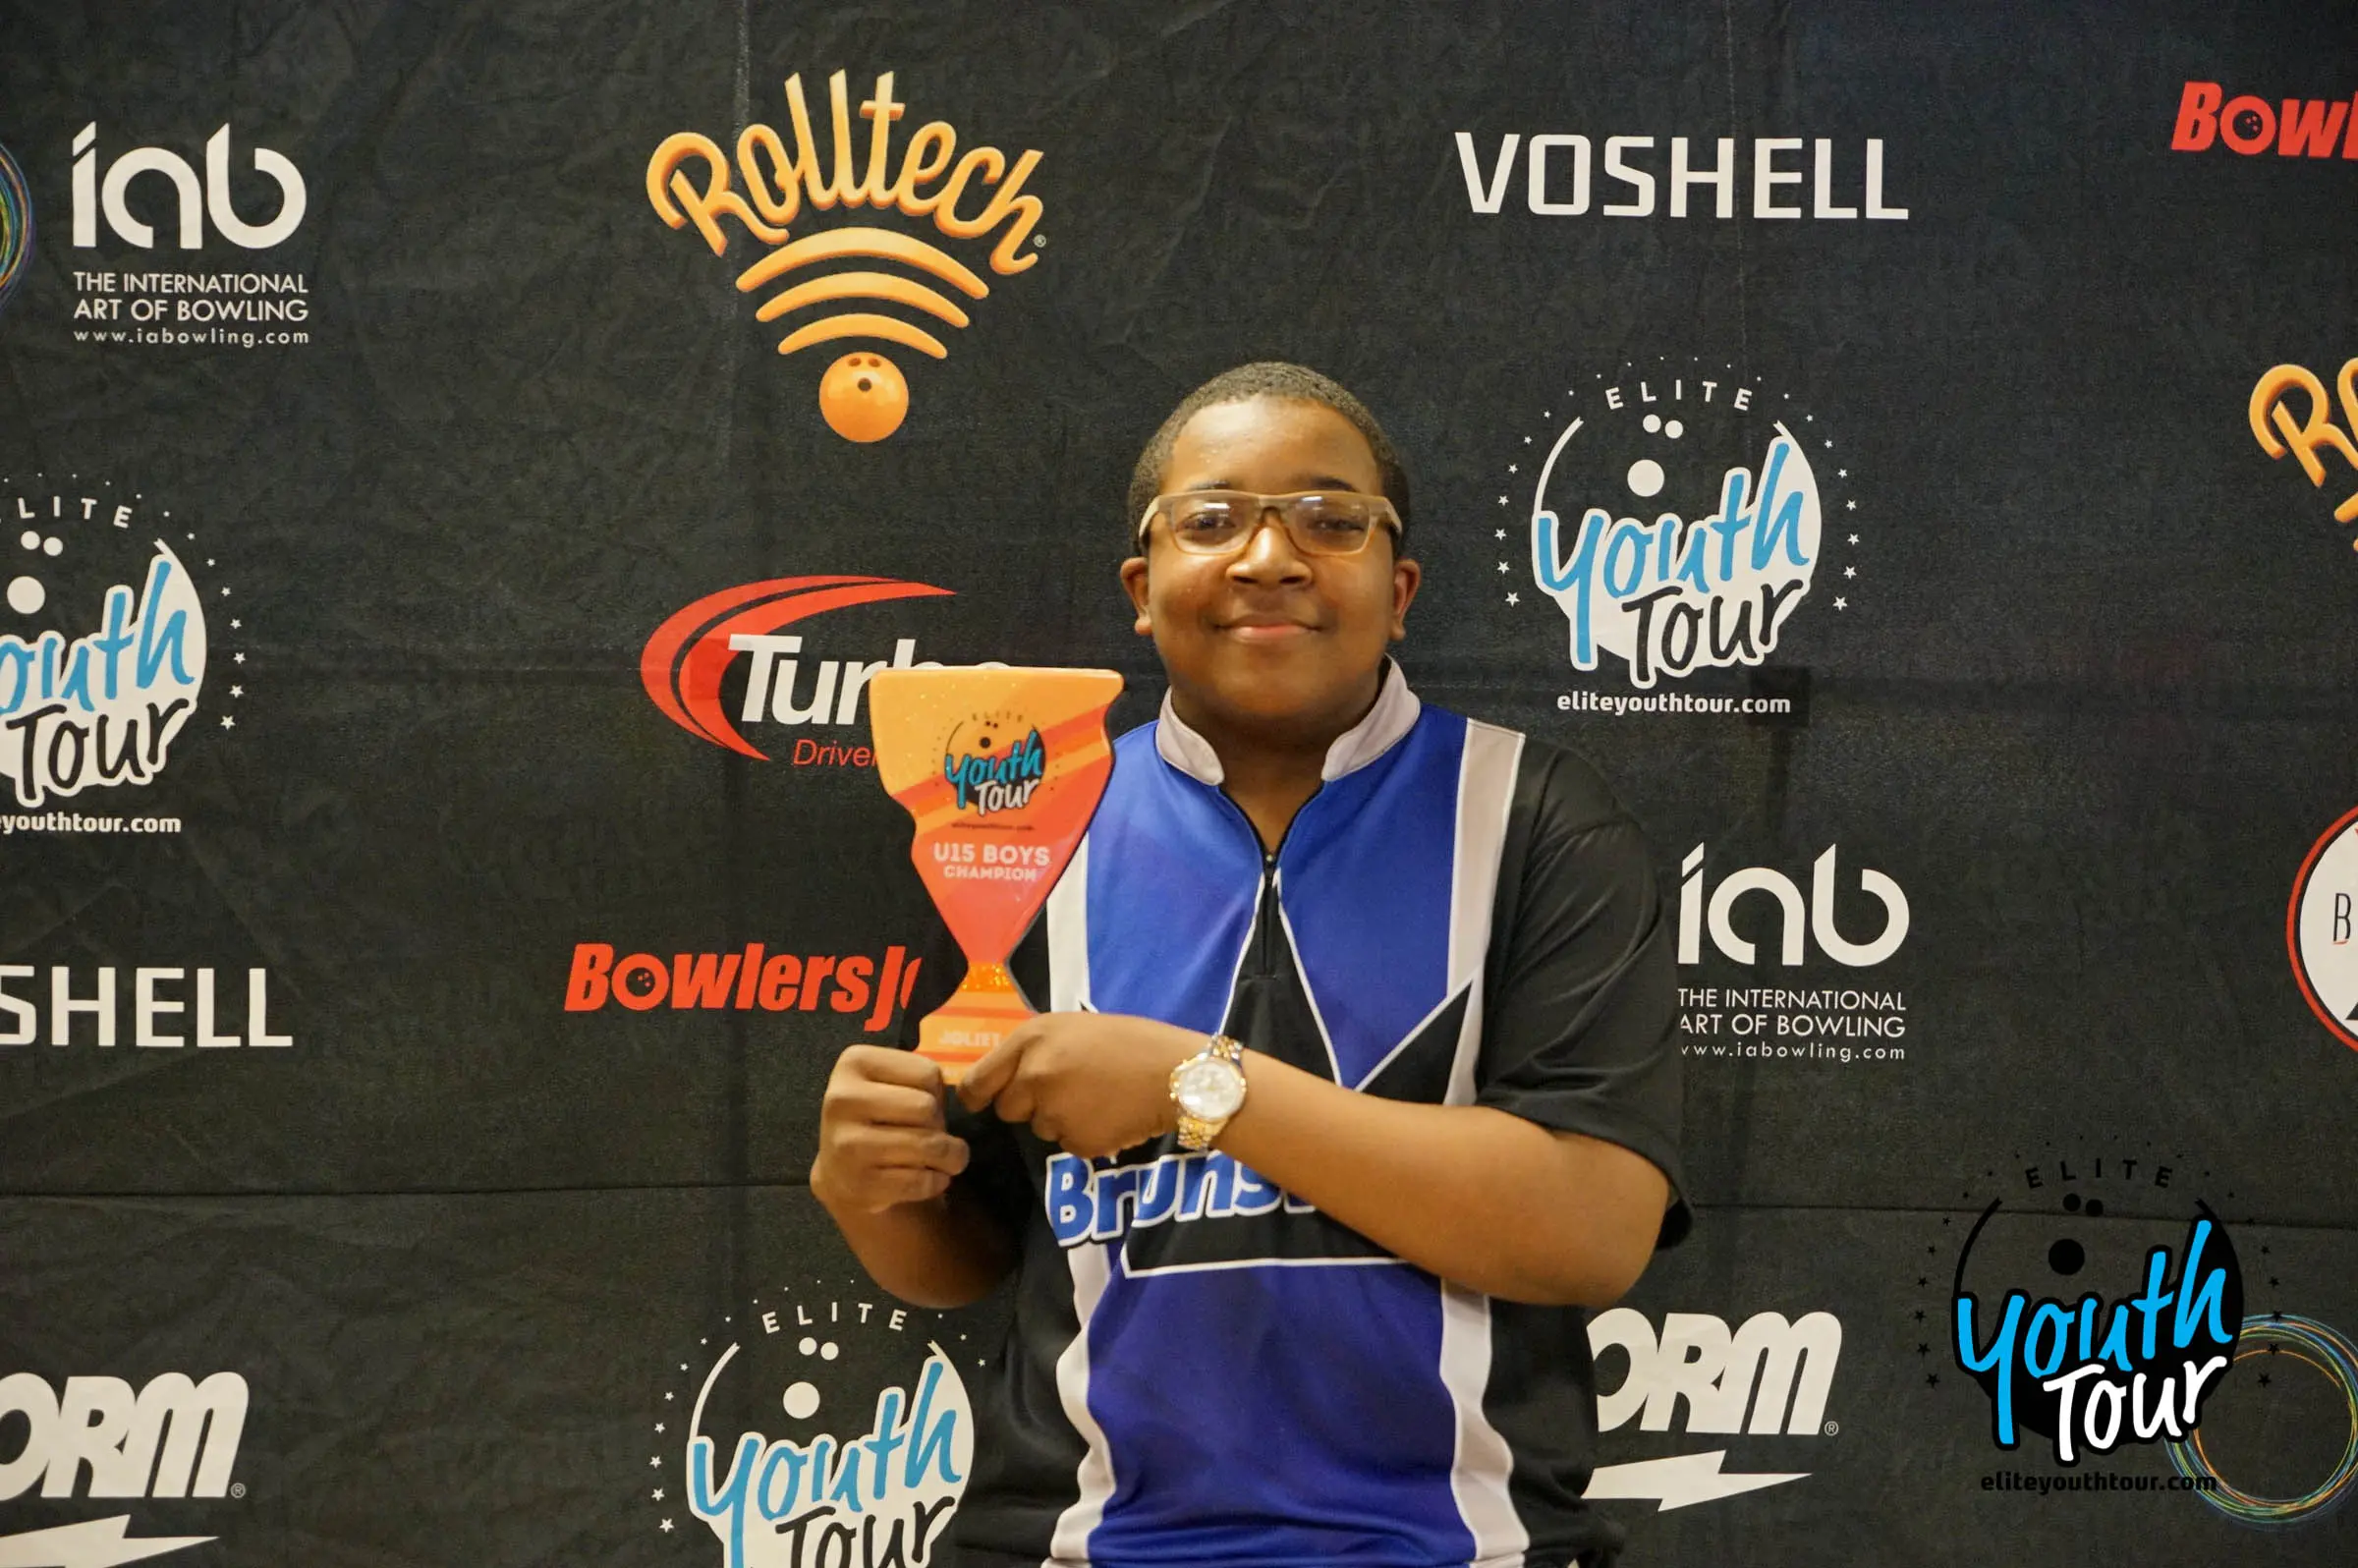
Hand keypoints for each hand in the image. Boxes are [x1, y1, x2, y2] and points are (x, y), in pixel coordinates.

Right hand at [810, 1045, 970, 1214]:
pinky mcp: (860, 1183)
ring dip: (950, 1157)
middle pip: (927, 1108)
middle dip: (940, 1124)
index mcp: (854, 1063)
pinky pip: (921, 1181)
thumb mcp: (888, 1083)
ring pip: (929, 1145)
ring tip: (945, 1158)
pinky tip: (928, 1179)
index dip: (936, 1092)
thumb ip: (920, 1079)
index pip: (928, 1073)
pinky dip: (936, 1182)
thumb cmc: (877, 1117)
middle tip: (931, 1134)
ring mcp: (847, 1144)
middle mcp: (842, 1099)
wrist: (838, 1172)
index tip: (920, 1105)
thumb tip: (965, 1099)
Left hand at [957, 1012, 1202, 1158]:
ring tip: (1097, 1098)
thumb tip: (1006, 1077)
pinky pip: (1068, 1144)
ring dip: (1060, 1120)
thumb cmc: (1131, 1041)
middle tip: (1066, 1091)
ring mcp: (1053, 1112)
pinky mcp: (1076, 1142)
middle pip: (1007, 1109)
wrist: (1178, 1074)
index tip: (981, 1102)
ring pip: (1040, 1128)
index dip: (976, 1096)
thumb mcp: (1074, 1028)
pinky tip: (1109, 1116)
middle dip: (1028, 1106)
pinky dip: (1084, 1135)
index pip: (977, 1081)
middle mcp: (1034, 1076)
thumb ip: (1035, 1050)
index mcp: (1031, 1040)